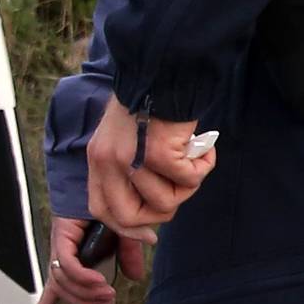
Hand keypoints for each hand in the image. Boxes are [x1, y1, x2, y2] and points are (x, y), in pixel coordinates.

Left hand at [34, 214, 147, 303]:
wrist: (103, 180)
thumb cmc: (110, 207)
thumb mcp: (123, 238)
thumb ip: (128, 258)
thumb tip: (135, 277)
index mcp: (71, 256)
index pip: (54, 285)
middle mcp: (61, 253)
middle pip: (62, 289)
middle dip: (84, 302)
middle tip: (107, 301)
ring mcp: (60, 244)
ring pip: (63, 280)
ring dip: (85, 292)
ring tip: (108, 293)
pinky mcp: (63, 235)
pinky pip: (67, 265)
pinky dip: (82, 277)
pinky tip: (99, 282)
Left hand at [85, 94, 215, 237]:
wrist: (164, 69)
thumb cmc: (153, 101)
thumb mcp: (126, 138)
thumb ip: (131, 170)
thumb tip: (153, 210)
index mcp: (98, 160)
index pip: (101, 210)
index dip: (127, 228)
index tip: (150, 234)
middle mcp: (109, 163)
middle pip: (128, 217)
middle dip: (158, 215)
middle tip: (179, 194)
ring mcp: (132, 160)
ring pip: (164, 203)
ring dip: (187, 187)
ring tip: (194, 161)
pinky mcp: (159, 153)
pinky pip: (188, 180)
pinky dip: (204, 167)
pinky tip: (205, 149)